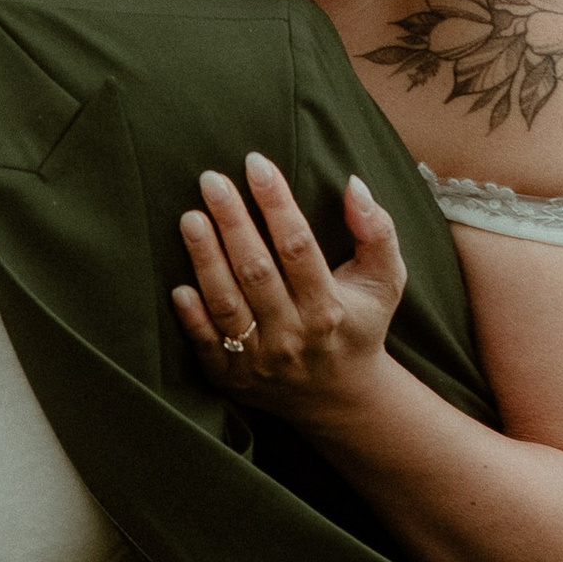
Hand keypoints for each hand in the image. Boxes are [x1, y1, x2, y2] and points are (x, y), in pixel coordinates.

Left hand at [174, 157, 406, 421]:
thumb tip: (353, 184)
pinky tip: (177, 285)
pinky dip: (191, 316)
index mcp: (330, 307)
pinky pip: (206, 345)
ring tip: (190, 218)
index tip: (256, 163)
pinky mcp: (233, 378)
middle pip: (257, 271)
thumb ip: (377, 231)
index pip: (298, 246)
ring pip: (227, 304)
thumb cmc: (359, 324)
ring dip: (205, 260)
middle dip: (232, 222)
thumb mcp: (384, 280)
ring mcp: (261, 360)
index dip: (276, 202)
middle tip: (211, 180)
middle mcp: (294, 335)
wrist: (341, 398)